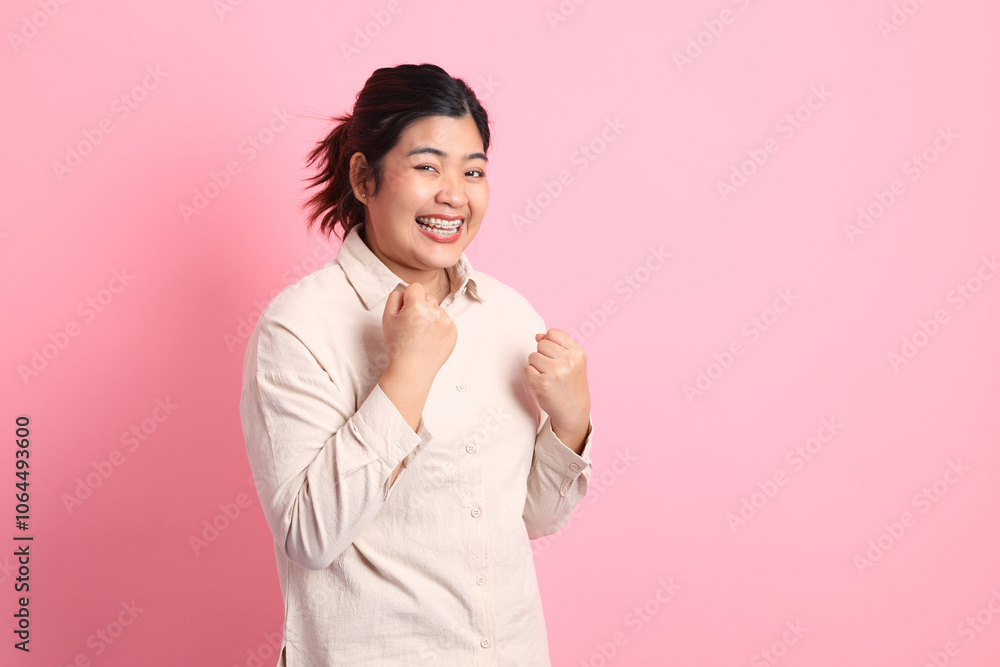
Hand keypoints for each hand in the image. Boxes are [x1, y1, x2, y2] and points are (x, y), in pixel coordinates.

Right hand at [382, 281, 456, 383]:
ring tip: (421, 334)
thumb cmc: (397, 344)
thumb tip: (406, 292)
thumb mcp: (387, 317)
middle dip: (420, 306)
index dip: (409, 297)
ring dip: (430, 316)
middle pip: (428, 297)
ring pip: (437, 309)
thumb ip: (395, 297)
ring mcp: (446, 322)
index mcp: (417, 305)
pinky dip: (438, 327)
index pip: (415, 287)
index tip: (406, 309)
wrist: (412, 369)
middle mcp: (434, 311)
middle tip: (412, 324)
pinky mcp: (453, 332)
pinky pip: (445, 321)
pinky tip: (429, 339)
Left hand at [523, 328, 590, 445]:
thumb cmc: (570, 384)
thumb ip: (557, 345)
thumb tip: (538, 336)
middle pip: (541, 344)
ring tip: (547, 377)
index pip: (552, 333)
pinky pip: (527, 369)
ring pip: (532, 356)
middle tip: (551, 370)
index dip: (549, 344)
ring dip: (536, 366)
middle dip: (542, 355)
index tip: (555, 357)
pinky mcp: (543, 383)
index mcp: (577, 353)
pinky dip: (531, 376)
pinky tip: (541, 384)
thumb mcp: (573, 361)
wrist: (573, 410)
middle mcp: (568, 361)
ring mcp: (555, 372)